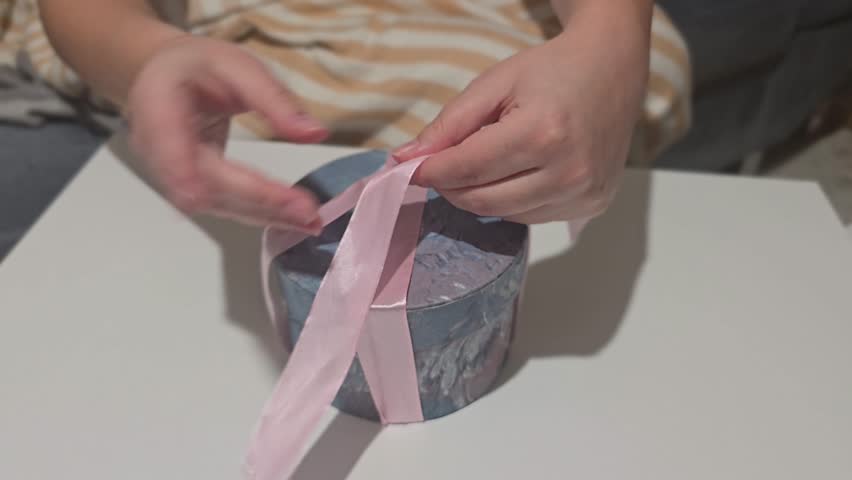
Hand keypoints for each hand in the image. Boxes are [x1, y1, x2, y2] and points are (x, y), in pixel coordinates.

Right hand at [127, 35, 327, 232]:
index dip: (202, 177)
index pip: (179, 150)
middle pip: (207, 187)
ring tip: (308, 221)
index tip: (236, 194)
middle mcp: (158, 151)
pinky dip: (260, 213)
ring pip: (218, 204)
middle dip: (260, 202)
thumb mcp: (237, 66)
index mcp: (158, 109)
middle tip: (307, 212)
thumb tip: (314, 133)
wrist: (167, 76)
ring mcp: (173, 175)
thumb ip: (274, 99)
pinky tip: (292, 217)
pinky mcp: (193, 188)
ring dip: (264, 215)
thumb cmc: (197, 67)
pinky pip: (226, 205)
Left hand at [393, 4, 650, 224]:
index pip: (468, 169)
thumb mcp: (494, 84)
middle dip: (451, 187)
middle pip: (482, 201)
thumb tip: (406, 159)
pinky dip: (510, 201)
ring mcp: (583, 193)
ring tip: (483, 162)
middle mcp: (568, 171)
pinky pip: (532, 216)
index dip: (431, 172)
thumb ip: (449, 123)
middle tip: (440, 167)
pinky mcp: (592, 205)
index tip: (410, 168)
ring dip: (480, 196)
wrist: (612, 70)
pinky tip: (515, 173)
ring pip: (504, 215)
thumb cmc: (551, 71)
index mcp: (542, 133)